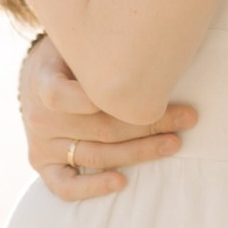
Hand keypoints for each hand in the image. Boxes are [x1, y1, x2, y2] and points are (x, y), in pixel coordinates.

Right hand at [20, 36, 194, 200]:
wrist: (41, 75)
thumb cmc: (71, 54)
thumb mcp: (77, 39)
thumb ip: (97, 46)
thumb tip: (148, 42)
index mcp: (42, 80)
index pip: (60, 94)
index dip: (94, 98)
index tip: (136, 93)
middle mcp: (39, 116)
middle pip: (99, 127)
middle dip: (148, 122)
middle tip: (187, 118)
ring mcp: (41, 144)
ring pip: (96, 155)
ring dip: (140, 151)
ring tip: (174, 143)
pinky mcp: (43, 165)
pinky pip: (65, 186)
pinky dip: (92, 188)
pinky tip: (122, 182)